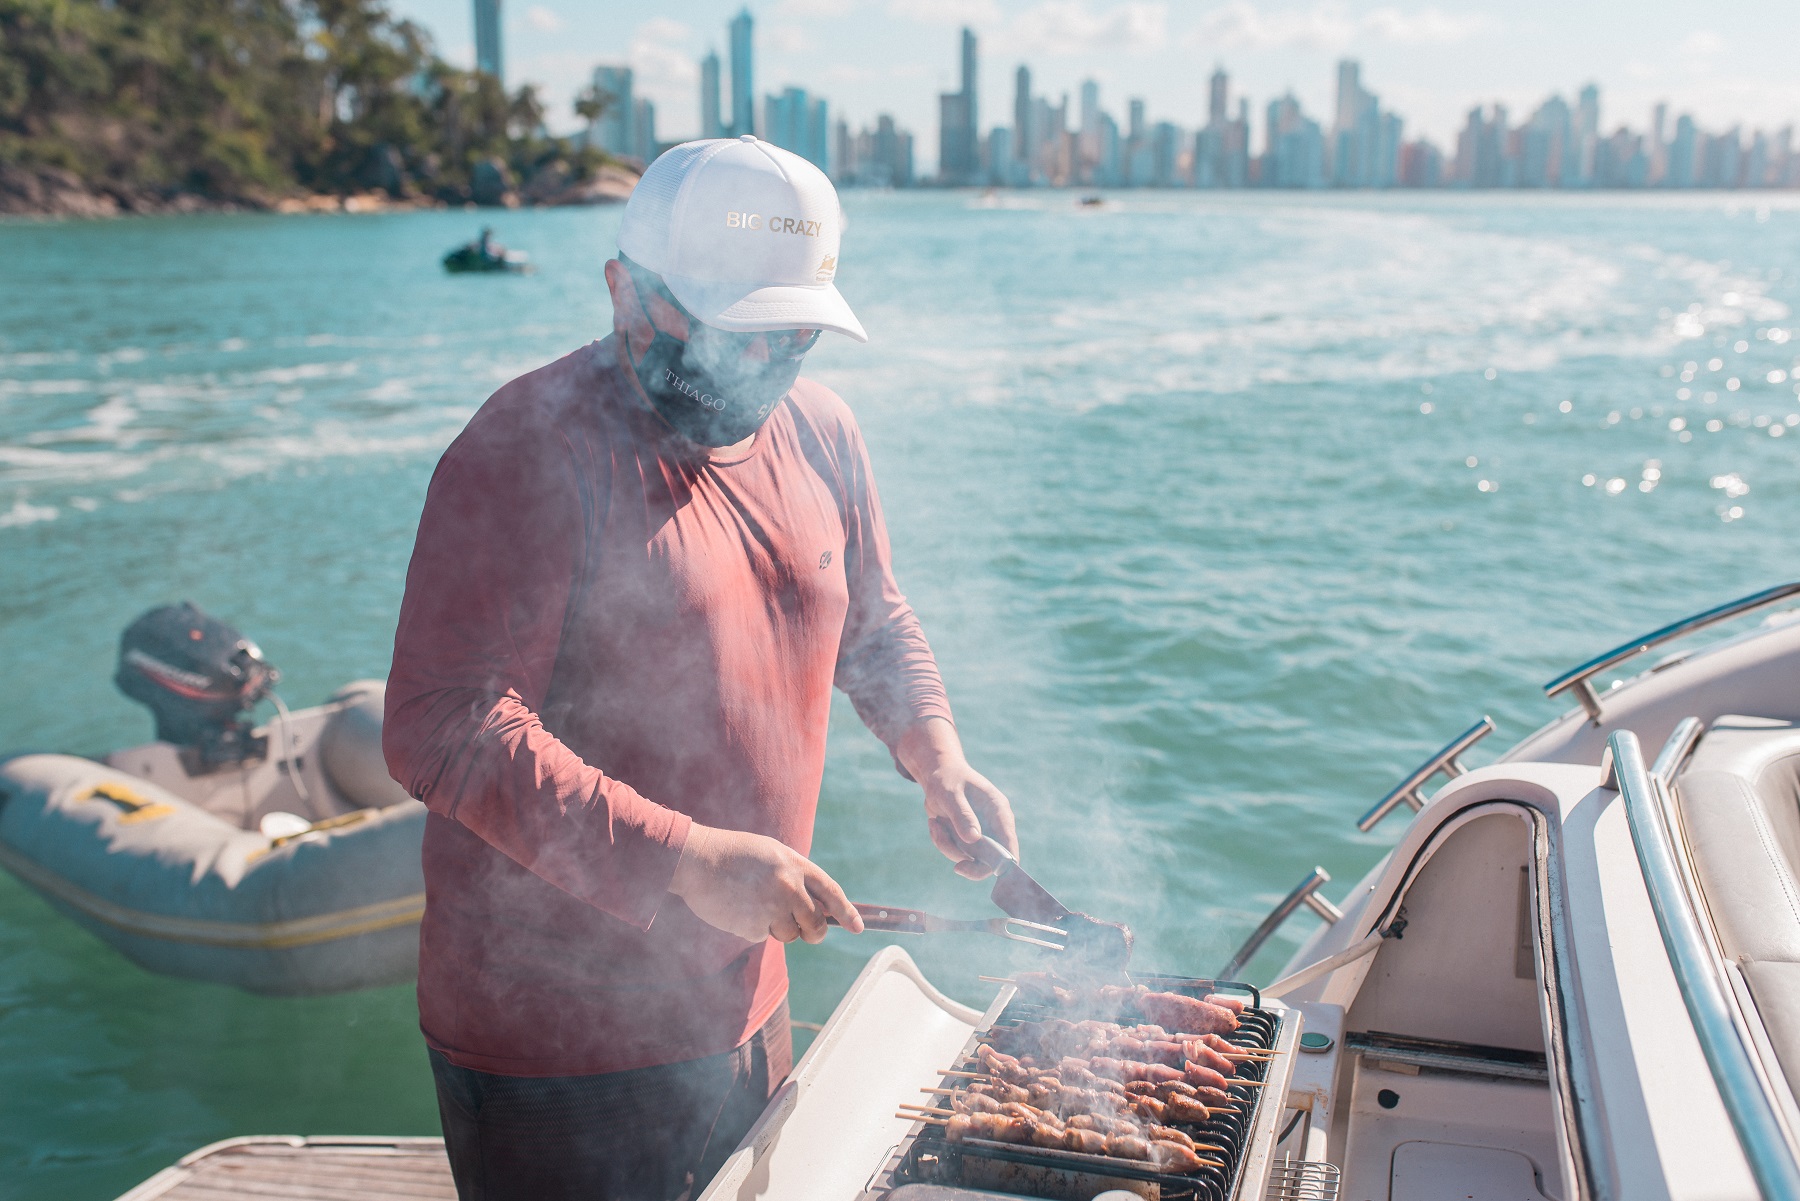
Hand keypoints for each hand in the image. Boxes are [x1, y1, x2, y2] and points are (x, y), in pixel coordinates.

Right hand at [669, 824, 863, 943]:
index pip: (832, 893)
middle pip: (816, 924)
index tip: (858, 928)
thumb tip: (818, 907)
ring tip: (753, 904)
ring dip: (776, 928)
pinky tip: (737, 908)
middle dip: (813, 933)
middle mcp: (789, 887)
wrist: (697, 859)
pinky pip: (761, 936)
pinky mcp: (752, 925)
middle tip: (805, 932)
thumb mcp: (772, 855)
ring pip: (788, 935)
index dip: (847, 912)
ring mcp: (771, 907)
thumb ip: (795, 876)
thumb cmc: (735, 855)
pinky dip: (751, 927)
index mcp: (796, 866)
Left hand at [897, 718, 1019, 879]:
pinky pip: (953, 852)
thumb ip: (962, 815)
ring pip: (968, 858)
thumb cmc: (947, 779)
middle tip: (957, 868)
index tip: (994, 875)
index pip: (1009, 845)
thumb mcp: (951, 794)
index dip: (1006, 863)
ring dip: (948, 845)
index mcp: (999, 812)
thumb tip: (974, 839)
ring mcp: (979, 835)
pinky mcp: (964, 839)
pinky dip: (941, 841)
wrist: (936, 775)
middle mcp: (993, 827)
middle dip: (972, 865)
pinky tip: (935, 822)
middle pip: (992, 862)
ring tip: (935, 823)